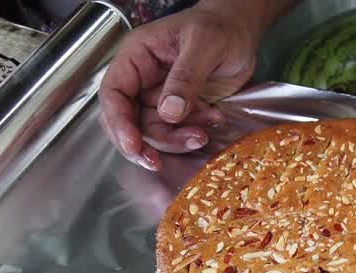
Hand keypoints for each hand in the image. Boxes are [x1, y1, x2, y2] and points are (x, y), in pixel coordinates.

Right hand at [99, 1, 288, 169]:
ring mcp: (159, 97)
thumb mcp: (205, 44)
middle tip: (158, 162)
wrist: (241, 34)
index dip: (119, 122)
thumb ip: (186, 76)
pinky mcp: (179, 111)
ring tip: (203, 132)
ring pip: (154, 132)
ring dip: (176, 140)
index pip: (114, 93)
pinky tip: (212, 119)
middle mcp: (142, 79)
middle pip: (128, 120)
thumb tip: (169, 111)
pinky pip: (176, 132)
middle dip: (143, 143)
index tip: (134, 146)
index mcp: (138, 57)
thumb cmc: (220, 28)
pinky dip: (191, 134)